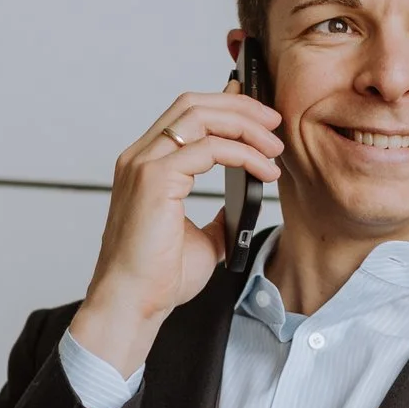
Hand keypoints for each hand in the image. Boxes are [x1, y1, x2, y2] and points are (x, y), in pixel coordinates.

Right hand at [67, 82, 282, 375]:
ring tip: (275, 147)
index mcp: (145, 166)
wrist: (133, 304)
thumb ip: (216, 216)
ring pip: (201, 117)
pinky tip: (264, 170)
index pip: (185, 114)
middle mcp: (140, 157)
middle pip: (193, 103)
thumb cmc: (158, 278)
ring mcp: (145, 165)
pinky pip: (210, 148)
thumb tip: (239, 205)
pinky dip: (244, 153)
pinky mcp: (156, 179)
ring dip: (245, 125)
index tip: (260, 117)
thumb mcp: (201, 240)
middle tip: (274, 122)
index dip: (225, 105)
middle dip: (240, 106)